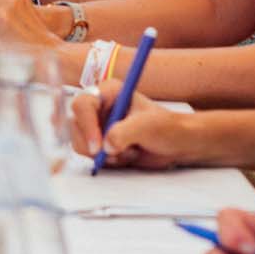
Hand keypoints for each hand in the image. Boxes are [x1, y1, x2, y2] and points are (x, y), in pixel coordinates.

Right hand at [68, 80, 191, 168]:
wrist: (178, 144)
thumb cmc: (167, 128)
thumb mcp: (147, 126)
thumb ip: (123, 133)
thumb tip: (105, 146)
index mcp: (108, 93)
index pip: (83, 104)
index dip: (86, 125)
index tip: (98, 146)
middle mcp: (100, 107)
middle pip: (76, 126)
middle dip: (93, 144)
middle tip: (113, 155)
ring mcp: (99, 125)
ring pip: (80, 143)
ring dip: (103, 154)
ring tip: (128, 151)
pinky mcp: (101, 142)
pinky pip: (90, 155)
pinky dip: (107, 160)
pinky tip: (126, 155)